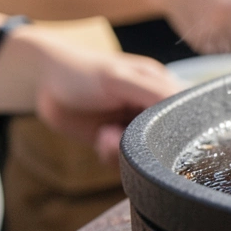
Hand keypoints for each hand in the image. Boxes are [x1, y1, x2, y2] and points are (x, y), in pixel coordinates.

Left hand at [23, 29, 182, 164]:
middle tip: (116, 135)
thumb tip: (188, 109)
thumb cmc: (83, 71)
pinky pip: (124, 159)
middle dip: (145, 145)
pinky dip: (112, 157)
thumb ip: (155, 92)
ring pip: (144, 153)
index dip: (176, 129)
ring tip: (104, 136)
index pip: (183, 113)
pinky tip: (99, 141)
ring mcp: (132, 126)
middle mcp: (151, 108)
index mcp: (162, 88)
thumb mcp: (120, 79)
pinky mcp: (114, 140)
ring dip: (123, 152)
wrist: (42, 81)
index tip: (156, 136)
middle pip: (164, 138)